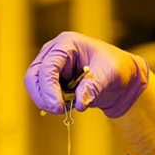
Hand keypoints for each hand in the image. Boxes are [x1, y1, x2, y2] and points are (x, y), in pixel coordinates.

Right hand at [24, 32, 148, 116]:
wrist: (122, 79)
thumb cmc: (117, 68)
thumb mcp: (110, 74)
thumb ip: (93, 87)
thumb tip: (79, 103)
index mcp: (66, 44)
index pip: (48, 66)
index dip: (48, 87)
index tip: (57, 106)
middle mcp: (53, 53)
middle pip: (33, 76)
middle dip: (43, 96)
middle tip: (58, 110)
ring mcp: (51, 67)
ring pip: (35, 88)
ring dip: (47, 102)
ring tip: (66, 108)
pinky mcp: (52, 81)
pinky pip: (43, 95)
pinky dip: (52, 104)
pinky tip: (68, 105)